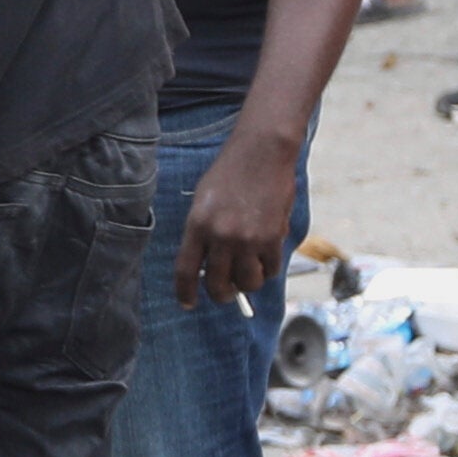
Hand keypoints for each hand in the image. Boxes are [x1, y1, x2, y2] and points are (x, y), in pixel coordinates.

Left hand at [171, 130, 297, 314]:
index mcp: (197, 226)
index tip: (188, 303)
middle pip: (218, 285)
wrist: (261, 153)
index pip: (186, 271)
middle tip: (227, 293)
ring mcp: (248, 239)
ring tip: (249, 271)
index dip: (185, 293)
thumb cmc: (231, 174)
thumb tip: (208, 267)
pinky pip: (271, 270)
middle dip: (222, 294)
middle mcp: (220, 236)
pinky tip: (266, 259)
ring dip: (248, 283)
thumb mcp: (204, 201)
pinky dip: (268, 270)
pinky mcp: (272, 238)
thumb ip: (203, 233)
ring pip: (247, 283)